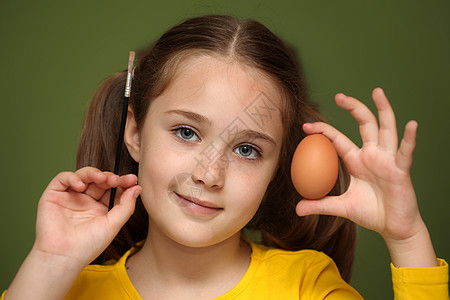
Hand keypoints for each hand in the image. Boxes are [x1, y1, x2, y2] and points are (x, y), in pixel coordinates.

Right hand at [33, 167, 141, 266]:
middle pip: (100, 180)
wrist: (63, 257)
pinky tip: (81, 186)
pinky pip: (63, 178)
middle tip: (117, 179)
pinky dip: (72, 177)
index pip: (113, 189)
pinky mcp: (54, 195)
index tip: (133, 180)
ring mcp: (70, 197)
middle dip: (110, 177)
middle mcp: (86, 200)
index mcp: (100, 208)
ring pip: (84, 176)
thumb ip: (126, 206)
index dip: (122, 183)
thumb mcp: (113, 225)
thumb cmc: (88, 245)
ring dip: (94, 173)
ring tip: (102, 178)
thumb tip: (137, 188)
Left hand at [297, 88, 436, 266]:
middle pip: (364, 123)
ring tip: (377, 92)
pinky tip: (411, 125)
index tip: (306, 125)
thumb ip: (319, 205)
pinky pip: (405, 152)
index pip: (337, 139)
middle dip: (353, 108)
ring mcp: (387, 159)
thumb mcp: (340, 207)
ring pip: (386, 129)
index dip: (323, 130)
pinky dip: (409, 139)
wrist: (393, 227)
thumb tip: (296, 210)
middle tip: (339, 96)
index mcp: (356, 160)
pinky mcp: (401, 170)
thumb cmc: (370, 213)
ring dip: (383, 110)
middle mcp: (372, 155)